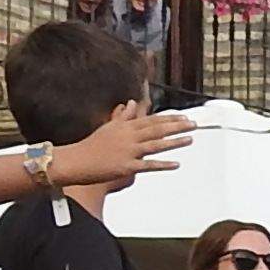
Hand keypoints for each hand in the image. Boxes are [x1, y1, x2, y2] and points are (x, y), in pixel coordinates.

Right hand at [50, 101, 184, 194]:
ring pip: (155, 145)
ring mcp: (128, 151)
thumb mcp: (108, 126)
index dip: (169, 118)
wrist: (76, 161)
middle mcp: (128, 137)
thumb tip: (130, 103)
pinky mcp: (126, 166)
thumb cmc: (91, 145)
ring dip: (174, 142)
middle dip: (176, 126)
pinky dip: (162, 165)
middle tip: (193, 124)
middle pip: (157, 129)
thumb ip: (123, 116)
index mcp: (125, 126)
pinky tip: (176, 164)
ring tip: (190, 139)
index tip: (183, 116)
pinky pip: (148, 165)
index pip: (151, 120)